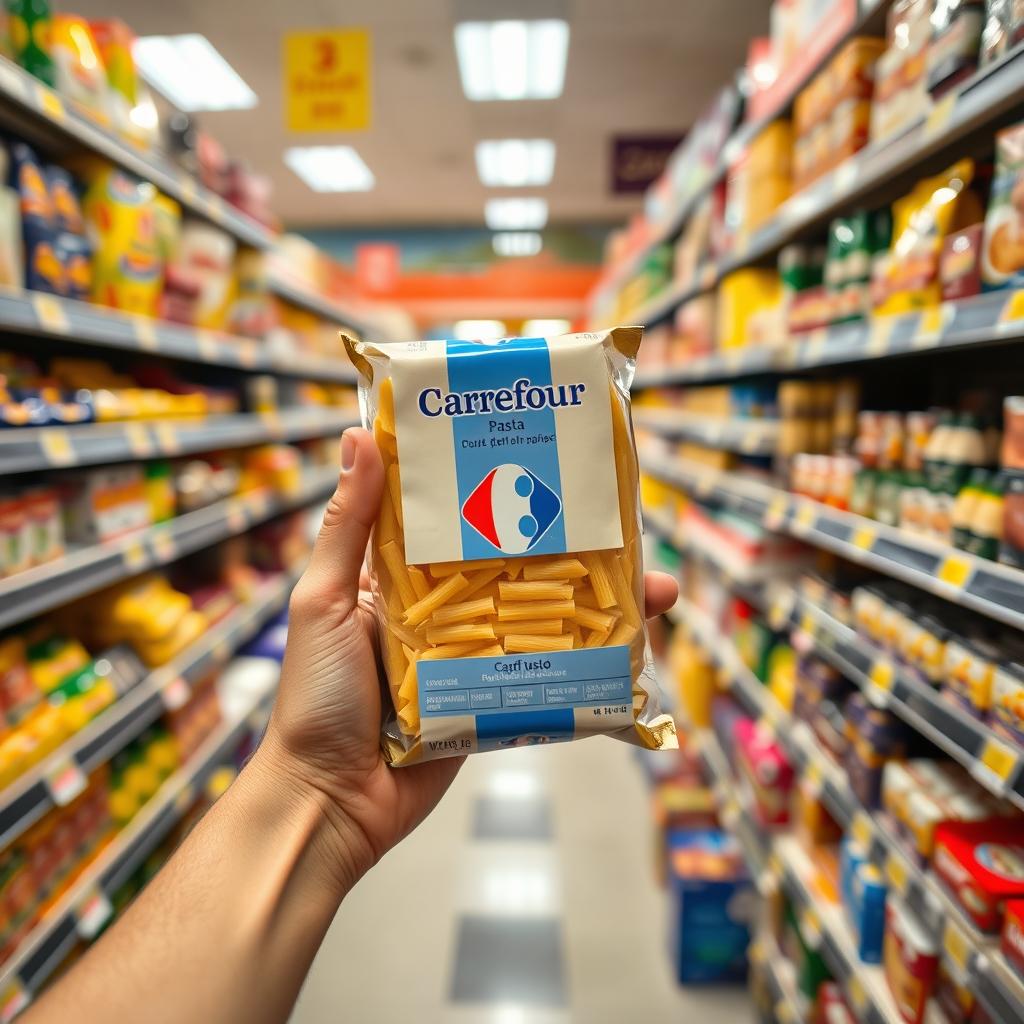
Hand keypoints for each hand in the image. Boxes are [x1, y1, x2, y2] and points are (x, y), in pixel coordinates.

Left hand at [255, 428, 678, 894]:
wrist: (329, 803)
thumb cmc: (314, 698)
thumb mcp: (322, 600)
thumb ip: (347, 527)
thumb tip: (360, 437)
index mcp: (398, 580)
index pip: (456, 521)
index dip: (500, 490)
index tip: (546, 457)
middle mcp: (438, 613)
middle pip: (514, 568)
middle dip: (572, 546)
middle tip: (625, 523)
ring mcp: (468, 660)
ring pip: (538, 620)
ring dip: (596, 604)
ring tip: (655, 589)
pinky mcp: (488, 704)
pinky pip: (539, 675)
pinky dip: (582, 662)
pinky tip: (629, 647)